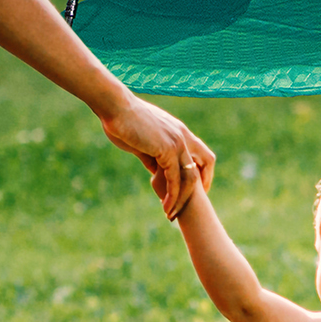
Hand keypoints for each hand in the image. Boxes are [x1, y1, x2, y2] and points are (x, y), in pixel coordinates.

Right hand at [97, 92, 213, 217]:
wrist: (115, 107)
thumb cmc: (123, 121)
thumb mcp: (142, 142)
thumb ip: (152, 157)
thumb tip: (155, 172)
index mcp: (179, 131)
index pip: (202, 154)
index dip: (202, 172)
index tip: (193, 189)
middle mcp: (183, 136)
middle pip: (205, 164)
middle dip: (200, 188)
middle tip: (189, 206)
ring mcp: (177, 142)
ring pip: (190, 177)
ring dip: (182, 198)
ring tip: (171, 214)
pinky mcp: (167, 149)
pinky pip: (175, 179)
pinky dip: (172, 195)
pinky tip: (165, 206)